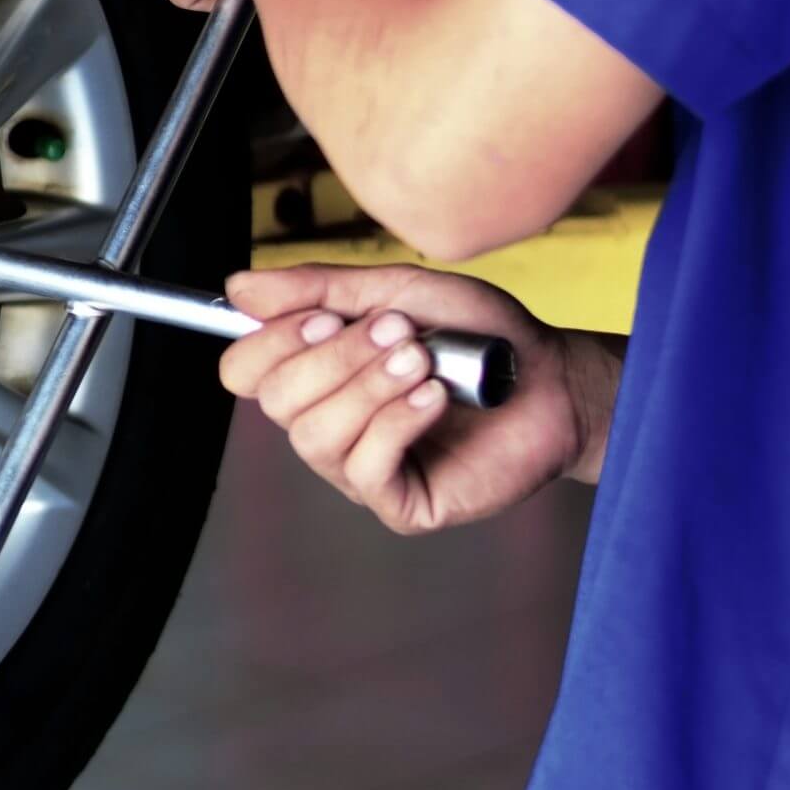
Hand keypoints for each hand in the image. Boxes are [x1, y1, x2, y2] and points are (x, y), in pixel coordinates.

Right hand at [218, 263, 613, 533]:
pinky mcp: (398, 502)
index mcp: (315, 374)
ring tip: (423, 363)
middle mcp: (326, 424)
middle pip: (276, 400)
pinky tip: (435, 399)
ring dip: (370, 388)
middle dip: (337, 358)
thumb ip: (318, 288)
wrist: (552, 379)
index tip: (328, 317)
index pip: (244, 369)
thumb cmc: (478, 337)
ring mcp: (358, 468)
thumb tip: (238, 287)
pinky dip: (398, 422)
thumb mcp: (396, 292)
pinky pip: (364, 467)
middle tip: (398, 333)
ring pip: (315, 435)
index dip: (273, 342)